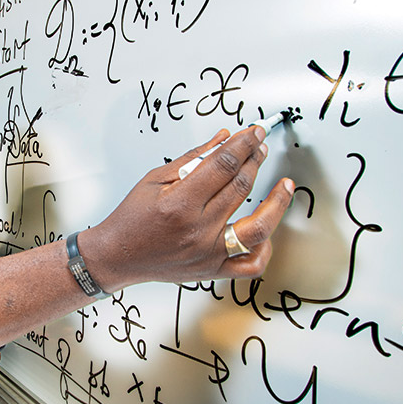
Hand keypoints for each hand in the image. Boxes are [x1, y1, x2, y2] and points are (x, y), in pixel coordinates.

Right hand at [81, 124, 294, 289]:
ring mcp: (208, 254)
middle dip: (255, 160)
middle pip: (241, 188)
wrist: (117, 256)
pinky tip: (267, 230)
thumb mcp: (155, 179)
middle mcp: (197, 231)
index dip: (243, 144)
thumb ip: (193, 158)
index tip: (253, 133)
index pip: (223, 165)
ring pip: (257, 227)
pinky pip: (251, 265)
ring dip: (276, 203)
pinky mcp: (213, 270)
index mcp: (179, 204)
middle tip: (260, 147)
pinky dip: (265, 248)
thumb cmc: (132, 218)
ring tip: (284, 185)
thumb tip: (224, 138)